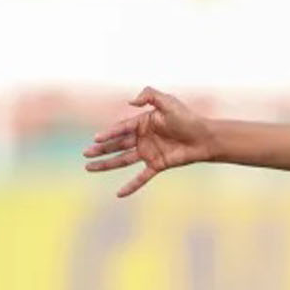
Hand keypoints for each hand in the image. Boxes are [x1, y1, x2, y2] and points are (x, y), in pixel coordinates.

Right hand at [83, 87, 217, 197]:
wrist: (205, 137)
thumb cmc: (187, 118)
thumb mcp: (168, 101)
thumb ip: (149, 95)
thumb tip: (129, 102)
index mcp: (142, 122)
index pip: (120, 129)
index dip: (108, 134)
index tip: (95, 139)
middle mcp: (143, 138)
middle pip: (117, 145)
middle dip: (101, 150)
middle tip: (85, 154)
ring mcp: (149, 152)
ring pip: (123, 160)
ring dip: (106, 164)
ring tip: (89, 168)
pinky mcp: (157, 165)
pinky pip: (141, 177)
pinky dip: (131, 186)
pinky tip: (119, 194)